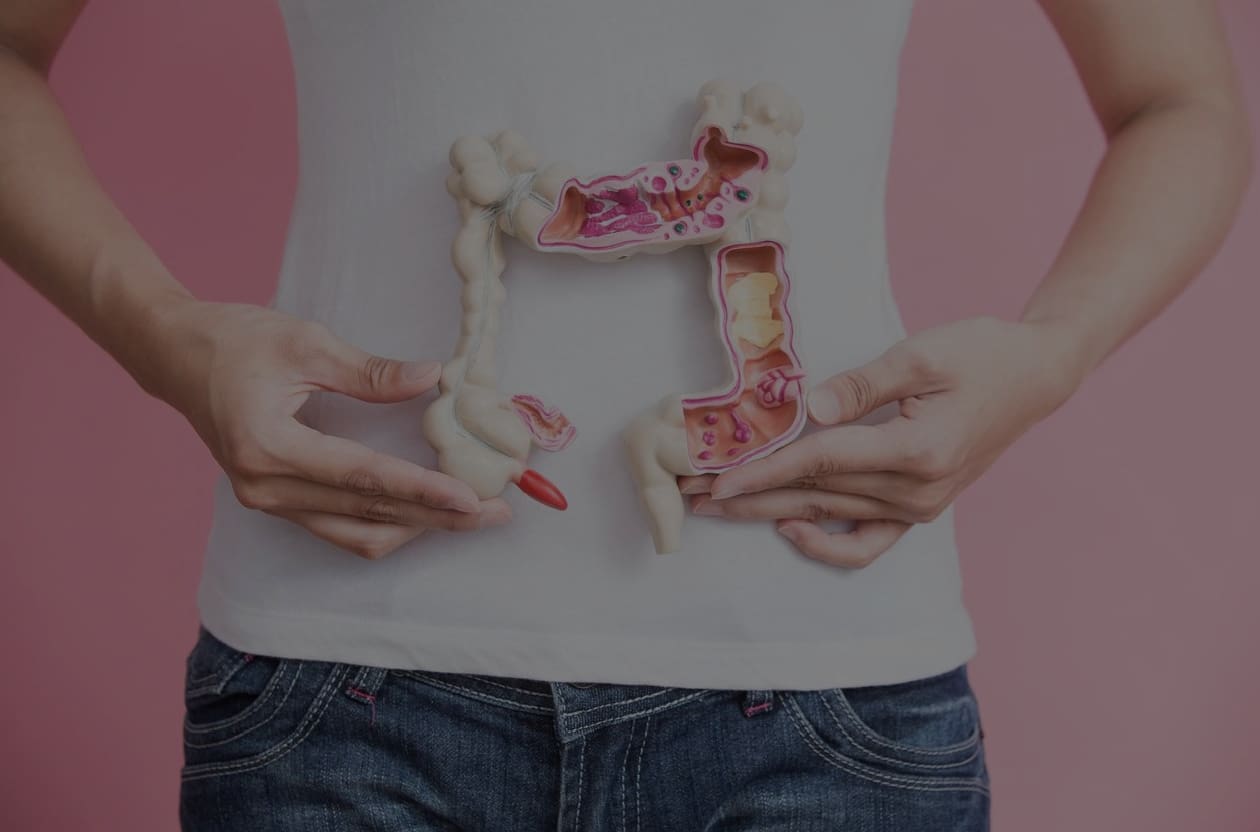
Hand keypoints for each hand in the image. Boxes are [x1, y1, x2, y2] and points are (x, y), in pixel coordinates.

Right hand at [146, 299, 510, 558]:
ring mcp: (267, 501)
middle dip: (436, 517)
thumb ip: (370, 371)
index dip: (421, 490)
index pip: (362, 478)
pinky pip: (338, 528)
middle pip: (367, 515)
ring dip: (416, 527)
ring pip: (355, 534)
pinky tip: (425, 512)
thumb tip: (433, 378)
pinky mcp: (275, 501)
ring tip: (471, 515)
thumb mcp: (305, 342)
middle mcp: (265, 487)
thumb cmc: (234, 340)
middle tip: (495, 511)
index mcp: (268, 446)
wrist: (174, 356)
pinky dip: (385, 523)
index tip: (471, 497)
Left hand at [678, 316, 1083, 566]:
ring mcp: (920, 507)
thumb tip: (808, 411)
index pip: (822, 462)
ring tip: (719, 508)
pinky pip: (868, 543)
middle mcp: (918, 492)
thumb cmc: (981, 354)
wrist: (1035, 377)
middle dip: (747, 497)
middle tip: (691, 497)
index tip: (716, 480)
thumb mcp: (922, 354)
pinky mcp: (920, 509)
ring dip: (769, 512)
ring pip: (829, 515)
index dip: (765, 470)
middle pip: (815, 495)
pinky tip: (791, 528)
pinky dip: (828, 544)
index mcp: (919, 450)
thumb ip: (862, 386)